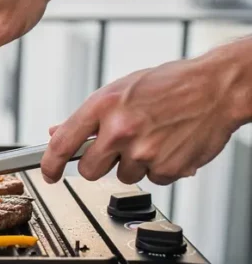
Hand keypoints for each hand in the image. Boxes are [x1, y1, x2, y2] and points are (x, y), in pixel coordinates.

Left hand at [41, 40, 251, 184]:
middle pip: (88, 170)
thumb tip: (56, 131)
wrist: (216, 87)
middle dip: (98, 163)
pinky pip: (151, 179)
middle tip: (116, 148)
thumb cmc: (169, 84)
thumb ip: (88, 116)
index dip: (49, 165)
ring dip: (132, 163)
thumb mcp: (119, 90)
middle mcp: (120, 130)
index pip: (62, 143)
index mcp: (102, 106)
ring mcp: (144, 152)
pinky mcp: (166, 168)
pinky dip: (158, 168)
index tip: (47, 174)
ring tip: (151, 138)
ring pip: (121, 176)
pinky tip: (168, 145)